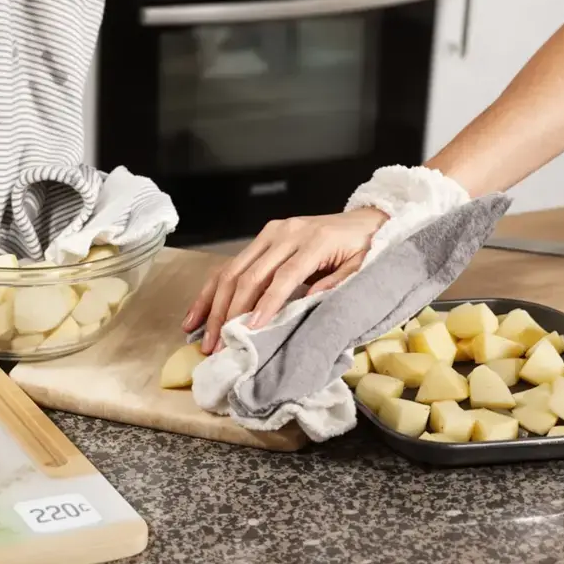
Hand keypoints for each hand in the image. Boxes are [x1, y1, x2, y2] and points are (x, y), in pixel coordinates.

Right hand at [182, 207, 388, 353]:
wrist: (366, 219)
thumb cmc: (364, 248)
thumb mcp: (362, 266)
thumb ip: (337, 283)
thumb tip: (309, 302)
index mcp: (313, 241)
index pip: (284, 277)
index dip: (265, 304)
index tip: (251, 329)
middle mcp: (286, 233)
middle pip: (250, 274)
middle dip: (230, 311)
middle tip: (219, 343)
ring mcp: (270, 232)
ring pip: (232, 270)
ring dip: (213, 304)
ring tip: (201, 334)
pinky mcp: (262, 235)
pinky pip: (231, 264)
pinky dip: (212, 289)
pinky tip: (198, 313)